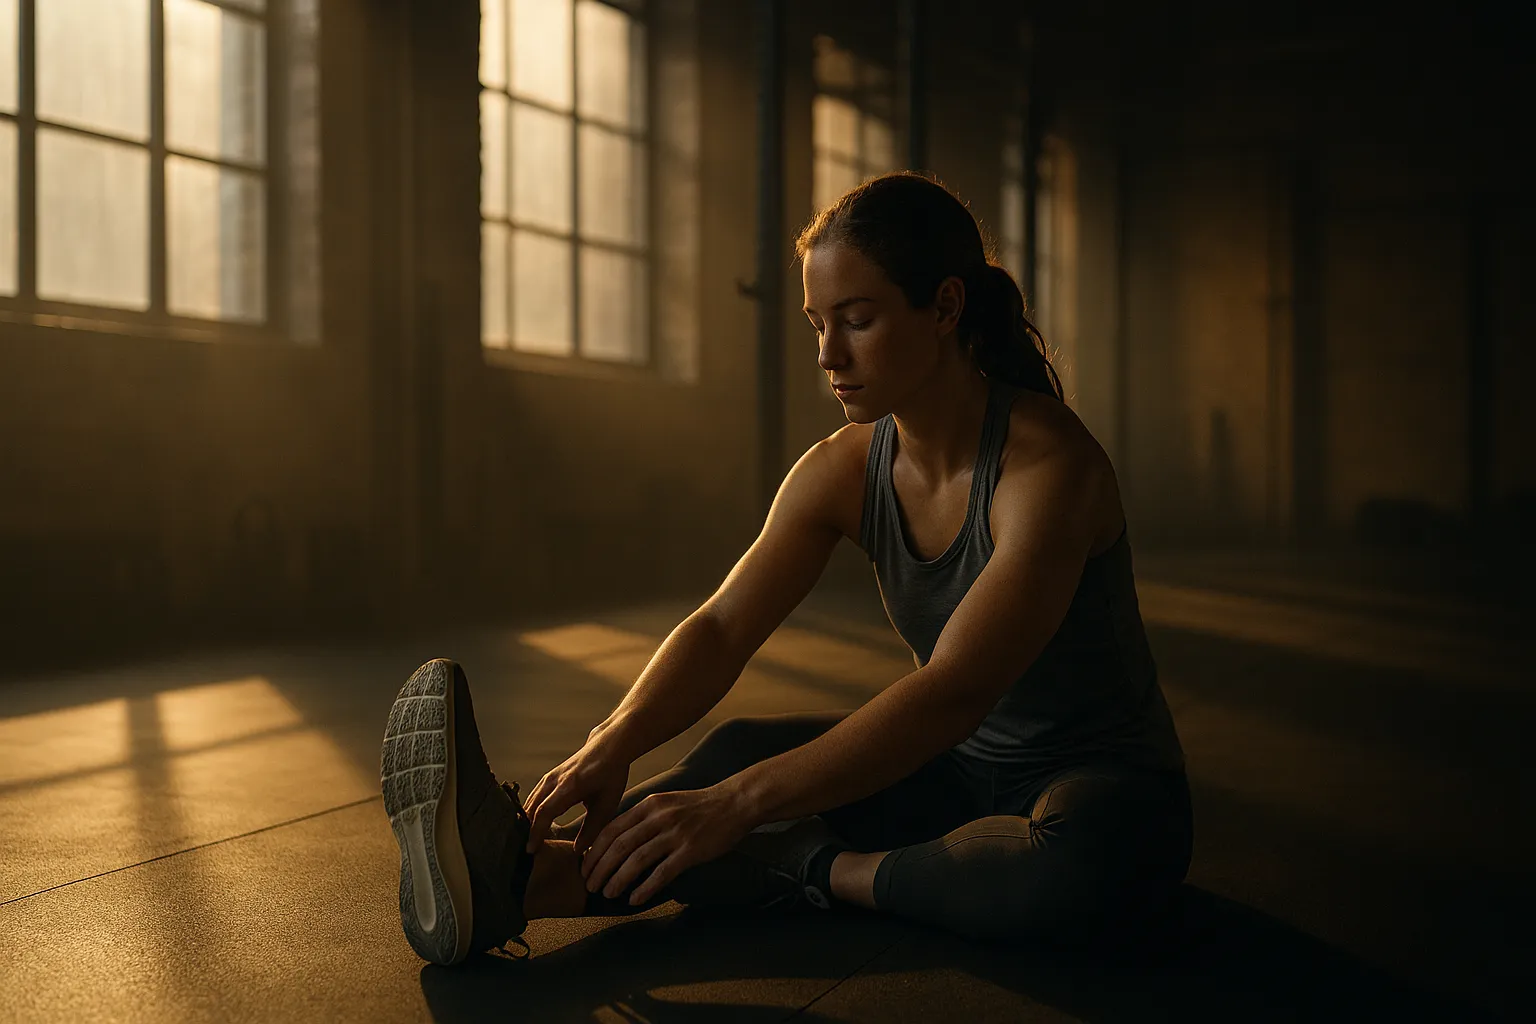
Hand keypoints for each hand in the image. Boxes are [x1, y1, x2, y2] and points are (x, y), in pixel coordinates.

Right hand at [522, 738, 630, 855]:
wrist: (609, 747)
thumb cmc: (610, 776)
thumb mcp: (606, 805)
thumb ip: (592, 829)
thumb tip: (576, 851)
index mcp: (569, 786)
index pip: (544, 812)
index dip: (535, 833)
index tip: (530, 850)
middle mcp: (554, 780)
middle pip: (531, 808)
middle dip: (527, 831)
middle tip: (526, 853)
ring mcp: (549, 776)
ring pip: (530, 802)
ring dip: (527, 822)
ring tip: (528, 842)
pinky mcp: (549, 777)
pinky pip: (534, 797)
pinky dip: (531, 812)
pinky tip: (533, 826)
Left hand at [580, 785, 754, 905]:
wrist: (735, 802)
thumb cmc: (700, 807)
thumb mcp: (667, 803)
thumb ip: (645, 818)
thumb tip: (621, 840)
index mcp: (649, 806)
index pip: (612, 829)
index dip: (595, 851)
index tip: (585, 867)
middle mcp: (658, 818)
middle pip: (620, 846)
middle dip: (600, 868)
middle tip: (590, 886)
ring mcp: (675, 834)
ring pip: (637, 860)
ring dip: (618, 879)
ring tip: (607, 894)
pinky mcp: (690, 850)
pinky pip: (662, 872)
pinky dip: (645, 887)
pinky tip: (635, 899)